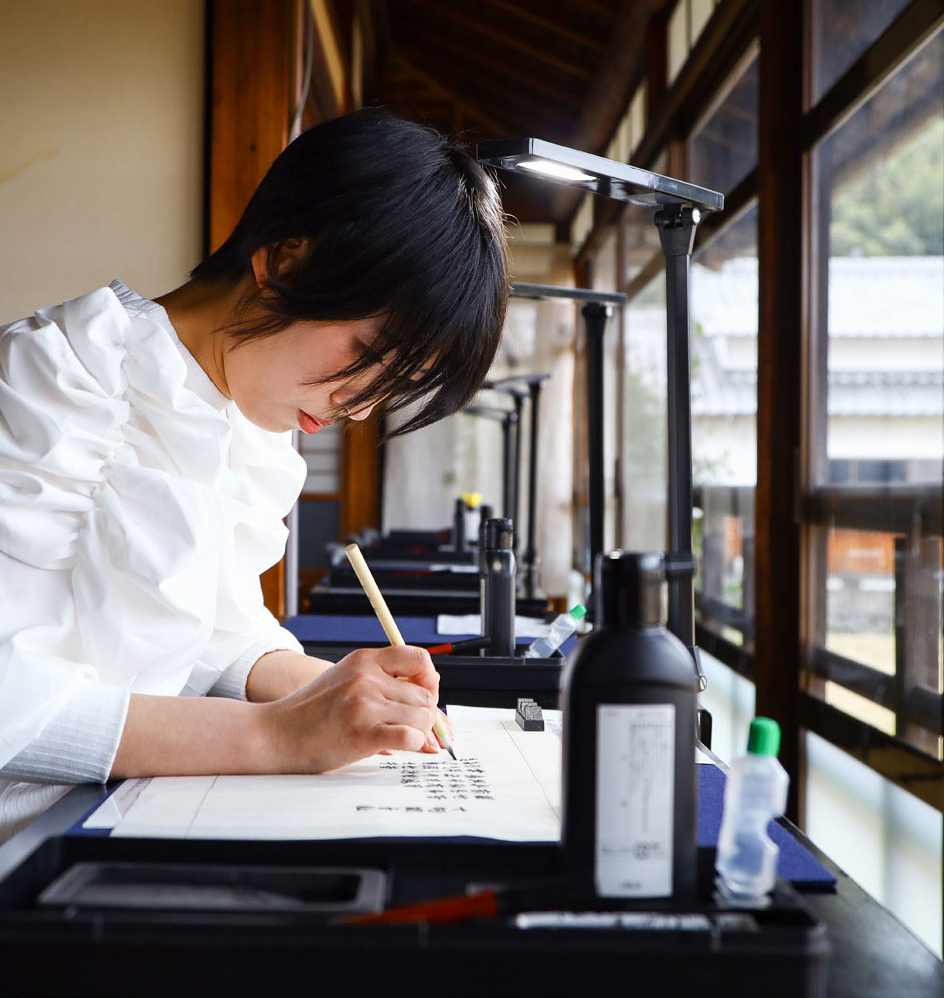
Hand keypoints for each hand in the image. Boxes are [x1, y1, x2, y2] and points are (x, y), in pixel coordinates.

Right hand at [258, 645, 441, 773]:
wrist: (276, 735)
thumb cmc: (312, 713)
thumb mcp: (347, 681)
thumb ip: (385, 685)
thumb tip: (434, 706)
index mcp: (364, 660)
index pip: (420, 659)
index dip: (429, 680)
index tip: (422, 694)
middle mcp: (366, 677)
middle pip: (426, 694)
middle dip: (424, 714)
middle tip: (407, 725)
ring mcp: (364, 704)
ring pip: (423, 717)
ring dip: (419, 732)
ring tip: (396, 737)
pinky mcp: (362, 732)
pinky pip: (411, 736)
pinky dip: (414, 744)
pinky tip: (399, 746)